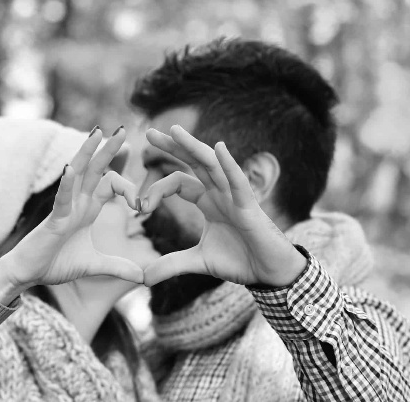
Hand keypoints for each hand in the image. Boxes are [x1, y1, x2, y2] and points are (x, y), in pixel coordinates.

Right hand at [0, 127, 143, 303]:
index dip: (130, 189)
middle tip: (121, 129)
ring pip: (77, 174)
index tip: (144, 206)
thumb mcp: (95, 266)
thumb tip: (143, 277)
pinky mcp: (53, 219)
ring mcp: (65, 208)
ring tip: (96, 132)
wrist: (28, 275)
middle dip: (108, 149)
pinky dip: (66, 184)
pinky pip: (61, 198)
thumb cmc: (56, 264)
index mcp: (88, 208)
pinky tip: (69, 168)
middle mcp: (78, 202)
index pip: (112, 185)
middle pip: (96, 169)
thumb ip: (119, 268)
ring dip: (86, 152)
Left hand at [139, 125, 306, 286]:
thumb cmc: (240, 261)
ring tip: (175, 130)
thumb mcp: (198, 262)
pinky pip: (239, 183)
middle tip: (149, 132)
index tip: (139, 207)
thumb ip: (170, 265)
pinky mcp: (249, 208)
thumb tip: (142, 278)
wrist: (269, 273)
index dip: (157, 190)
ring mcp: (235, 197)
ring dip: (194, 147)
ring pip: (212, 165)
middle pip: (193, 163)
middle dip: (172, 147)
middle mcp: (219, 193)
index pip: (178, 182)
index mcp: (207, 201)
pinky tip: (220, 148)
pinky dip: (229, 166)